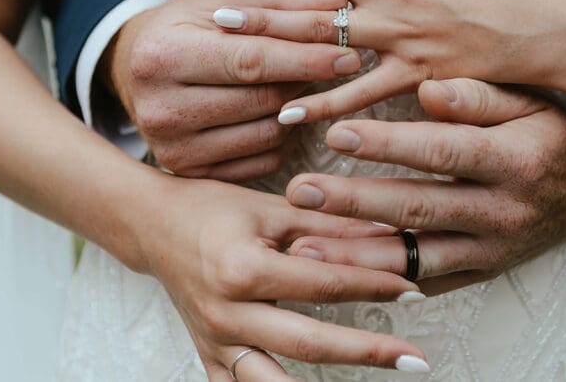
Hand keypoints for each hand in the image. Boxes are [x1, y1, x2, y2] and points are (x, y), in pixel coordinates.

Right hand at [103, 0, 361, 179]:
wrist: (135, 70)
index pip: (251, 61)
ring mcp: (173, 149)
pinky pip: (264, 160)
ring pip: (269, 133)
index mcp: (162, 56)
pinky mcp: (191, 173)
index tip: (349, 51)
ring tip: (307, 80)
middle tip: (344, 61)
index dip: (305, 57)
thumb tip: (338, 3)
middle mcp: (161, 109)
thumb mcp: (225, 0)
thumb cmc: (188, 27)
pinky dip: (286, 135)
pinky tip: (286, 110)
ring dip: (300, 107)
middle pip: (263, 100)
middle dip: (309, 79)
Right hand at [133, 176, 430, 378]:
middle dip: (366, 351)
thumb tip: (386, 233)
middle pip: (308, 343)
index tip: (412, 290)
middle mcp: (226, 313)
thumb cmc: (210, 209)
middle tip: (414, 358)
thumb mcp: (270, 207)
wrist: (152, 226)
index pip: (323, 284)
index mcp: (242, 270)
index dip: (372, 287)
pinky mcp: (209, 357)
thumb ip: (328, 224)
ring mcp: (215, 342)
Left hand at [281, 79, 565, 295]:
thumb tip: (425, 88)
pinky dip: (384, 280)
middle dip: (355, 203)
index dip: (390, 146)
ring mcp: (493, 251)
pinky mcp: (482, 272)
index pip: (444, 152)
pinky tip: (340, 271)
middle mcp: (505, 213)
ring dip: (357, 256)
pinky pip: (428, 282)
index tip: (336, 134)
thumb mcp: (528, 100)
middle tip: (300, 192)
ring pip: (417, 259)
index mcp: (516, 161)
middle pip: (420, 209)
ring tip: (303, 246)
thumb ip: (477, 95)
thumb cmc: (552, 131)